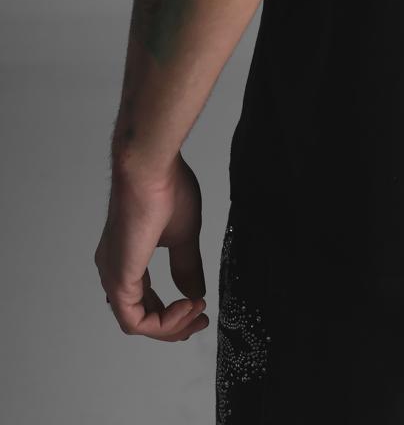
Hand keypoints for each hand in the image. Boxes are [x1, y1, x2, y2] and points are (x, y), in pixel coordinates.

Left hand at [94, 151, 210, 339]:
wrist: (151, 168)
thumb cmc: (167, 188)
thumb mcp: (183, 234)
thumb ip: (185, 266)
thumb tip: (194, 293)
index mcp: (127, 258)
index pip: (144, 300)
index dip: (170, 311)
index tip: (199, 307)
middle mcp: (114, 270)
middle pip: (140, 316)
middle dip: (173, 324)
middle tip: (201, 320)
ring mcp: (114, 277)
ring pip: (137, 322)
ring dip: (171, 325)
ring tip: (197, 310)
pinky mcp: (119, 280)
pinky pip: (136, 320)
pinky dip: (163, 322)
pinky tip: (187, 305)